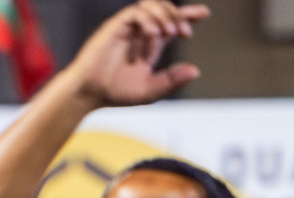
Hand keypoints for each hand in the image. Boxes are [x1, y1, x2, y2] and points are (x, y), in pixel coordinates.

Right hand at [64, 1, 205, 108]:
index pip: (172, 21)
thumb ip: (171, 80)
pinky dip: (148, 20)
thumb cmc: (115, 93)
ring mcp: (128, 27)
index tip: (204, 14)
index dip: (188, 15)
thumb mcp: (149, 90)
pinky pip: (136, 12)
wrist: (89, 93)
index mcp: (150, 43)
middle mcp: (140, 31)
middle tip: (185, 33)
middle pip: (165, 8)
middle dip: (179, 16)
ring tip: (170, 33)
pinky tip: (154, 34)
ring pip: (151, 4)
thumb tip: (196, 70)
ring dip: (165, 14)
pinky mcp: (115, 26)